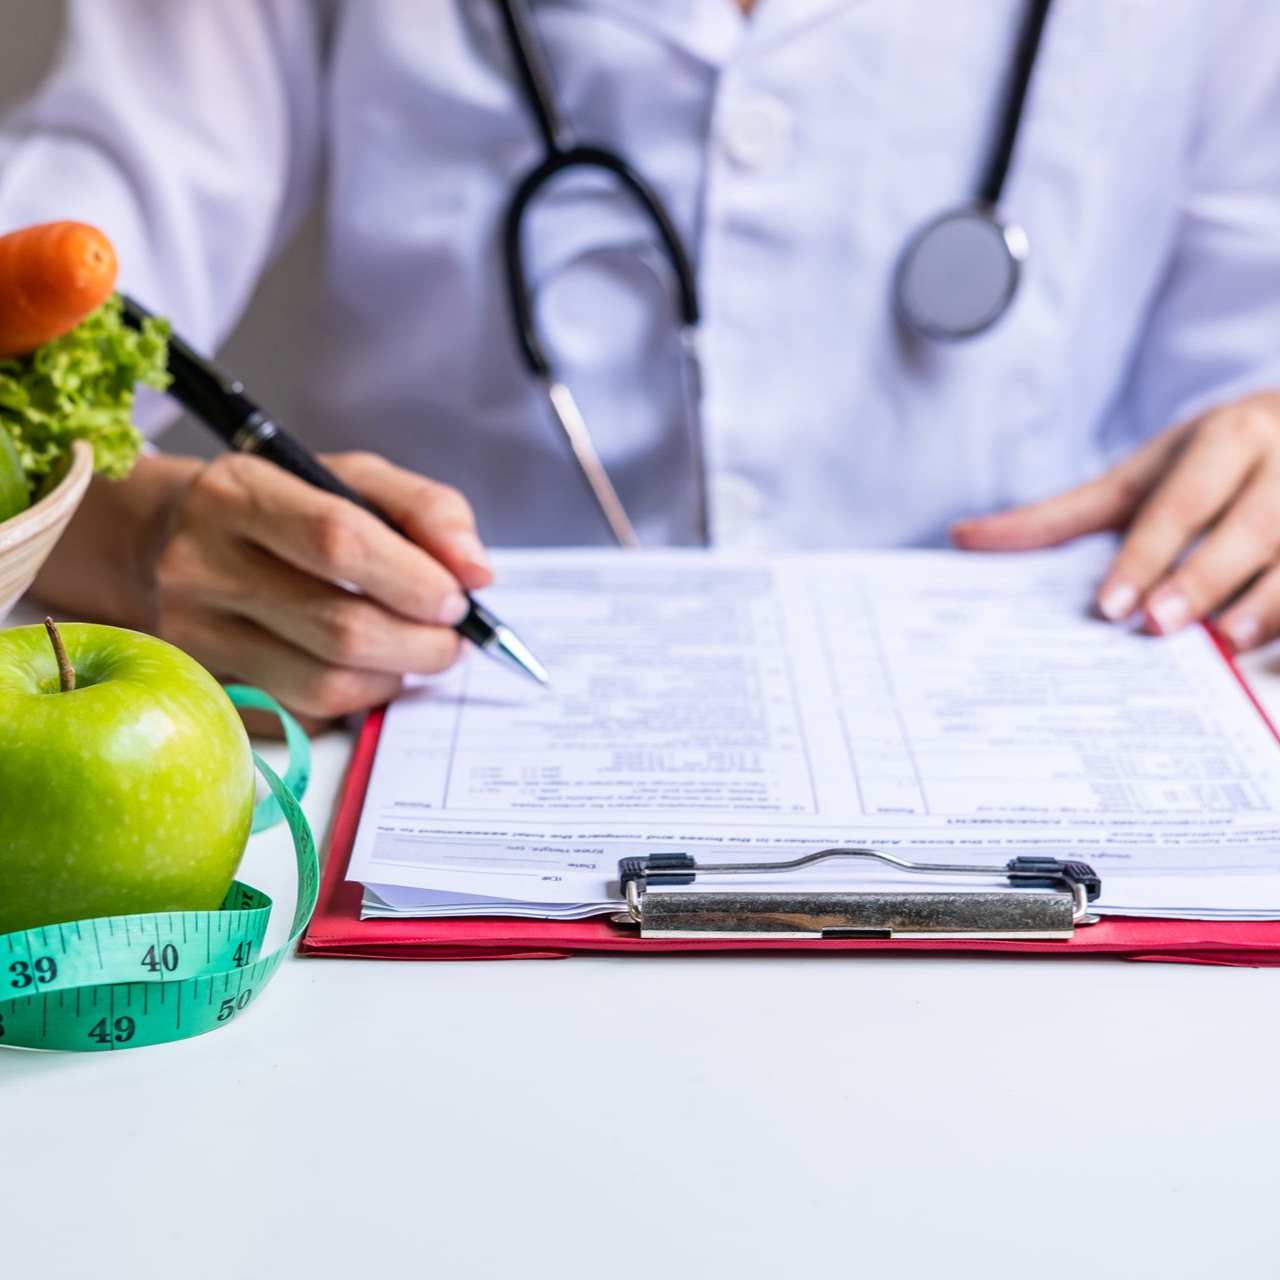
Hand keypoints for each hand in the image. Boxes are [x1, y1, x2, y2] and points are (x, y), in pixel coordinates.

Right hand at [144, 450, 490, 722]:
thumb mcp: (349, 479)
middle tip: (451, 638)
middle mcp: (202, 567)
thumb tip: (476, 572)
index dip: (414, 579)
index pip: (338, 542)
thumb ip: (425, 510)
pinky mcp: (203, 690)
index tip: (457, 598)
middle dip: (422, 644)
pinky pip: (302, 718)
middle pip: (340, 629)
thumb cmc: (277, 507)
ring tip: (413, 653)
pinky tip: (361, 670)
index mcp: (241, 494)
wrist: (156, 542)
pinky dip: (353, 703)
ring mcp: (193, 638)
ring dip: (394, 679)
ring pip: (325, 686)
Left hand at [952, 393, 1279, 650]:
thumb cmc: (1207, 461)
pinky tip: (1277, 656)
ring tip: (1228, 644)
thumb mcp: (1138, 476)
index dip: (1149, 554)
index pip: (1182, 502)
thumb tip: (962, 538)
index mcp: (1228, 437)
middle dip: (1206, 577)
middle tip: (1161, 626)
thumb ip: (1061, 514)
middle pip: (1251, 526)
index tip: (1113, 605)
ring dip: (1272, 602)